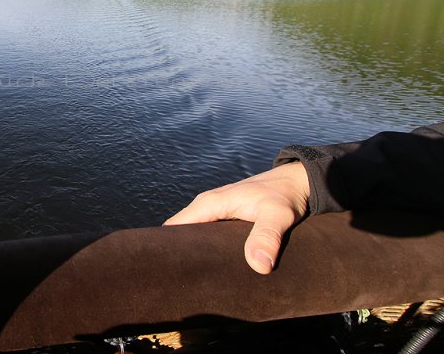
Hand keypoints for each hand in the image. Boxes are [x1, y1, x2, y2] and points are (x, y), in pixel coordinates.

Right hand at [163, 162, 309, 274]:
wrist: (298, 180)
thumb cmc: (285, 194)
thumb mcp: (278, 215)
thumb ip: (266, 237)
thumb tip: (258, 266)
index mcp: (210, 204)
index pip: (173, 227)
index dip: (165, 248)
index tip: (166, 272)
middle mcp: (207, 206)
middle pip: (180, 233)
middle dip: (177, 255)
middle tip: (182, 283)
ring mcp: (216, 211)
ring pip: (193, 233)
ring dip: (192, 253)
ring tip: (194, 279)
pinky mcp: (226, 216)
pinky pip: (206, 233)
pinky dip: (205, 249)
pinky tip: (212, 267)